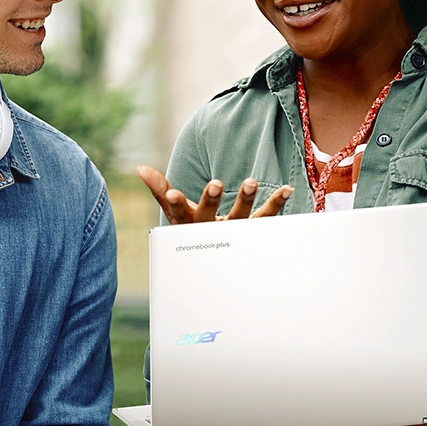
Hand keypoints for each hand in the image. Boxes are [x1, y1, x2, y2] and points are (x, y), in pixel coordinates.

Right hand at [137, 167, 291, 225]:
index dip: (174, 203)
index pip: (177, 213)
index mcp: (189, 224)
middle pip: (209, 215)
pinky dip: (277, 204)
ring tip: (250, 181)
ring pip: (240, 217)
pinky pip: (267, 217)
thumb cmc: (194, 227)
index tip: (172, 193)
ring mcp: (234, 231)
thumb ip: (159, 188)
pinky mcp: (255, 229)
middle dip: (212, 200)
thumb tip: (140, 168)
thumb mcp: (176, 211)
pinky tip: (286, 190)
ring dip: (246, 200)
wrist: (217, 257)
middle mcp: (211, 229)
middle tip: (216, 183)